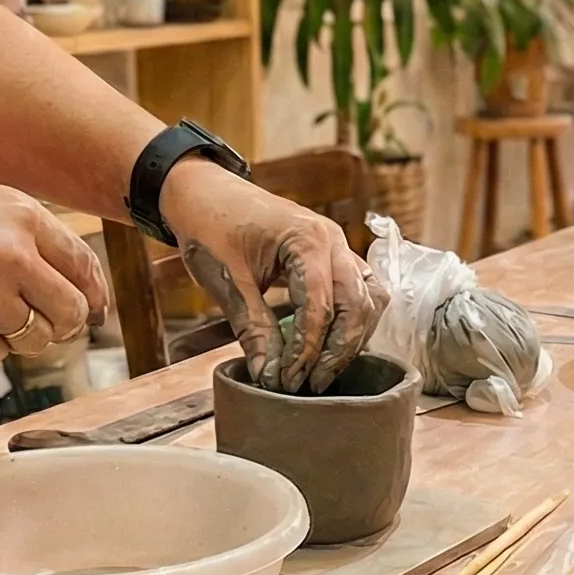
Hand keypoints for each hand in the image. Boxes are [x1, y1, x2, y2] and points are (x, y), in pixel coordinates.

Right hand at [0, 170, 108, 361]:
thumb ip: (24, 234)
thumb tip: (69, 276)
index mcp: (22, 217)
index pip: (84, 266)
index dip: (95, 295)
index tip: (95, 310)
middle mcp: (12, 255)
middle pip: (71, 312)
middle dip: (62, 324)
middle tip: (43, 324)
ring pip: (35, 339)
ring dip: (19, 336)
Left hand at [166, 160, 385, 392]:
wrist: (203, 191)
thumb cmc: (210, 226)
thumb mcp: (227, 281)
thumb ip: (253, 328)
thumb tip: (270, 375)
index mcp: (307, 239)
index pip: (320, 306)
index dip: (307, 349)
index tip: (289, 380)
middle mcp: (333, 240)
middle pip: (359, 305)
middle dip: (339, 350)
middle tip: (312, 383)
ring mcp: (338, 246)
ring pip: (369, 299)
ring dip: (352, 337)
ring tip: (322, 369)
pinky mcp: (334, 256)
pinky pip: (360, 292)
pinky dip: (351, 321)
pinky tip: (329, 345)